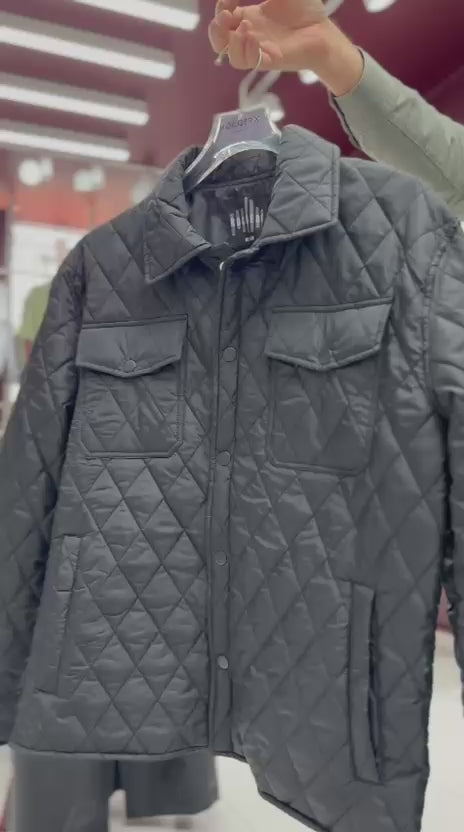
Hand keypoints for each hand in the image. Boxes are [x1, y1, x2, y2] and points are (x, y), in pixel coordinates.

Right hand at [209, 0, 329, 71]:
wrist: (323, 28)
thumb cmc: (305, 9)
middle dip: (216, 28)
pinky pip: (248, 63)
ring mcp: (259, 49)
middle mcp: (251, 36)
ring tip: (246, 26)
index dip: (221, 6)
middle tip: (226, 16)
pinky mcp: (269, 60)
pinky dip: (246, 50)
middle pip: (220, 41)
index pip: (224, 17)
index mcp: (250, 18)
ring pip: (231, 56)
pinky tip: (254, 37)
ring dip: (231, 41)